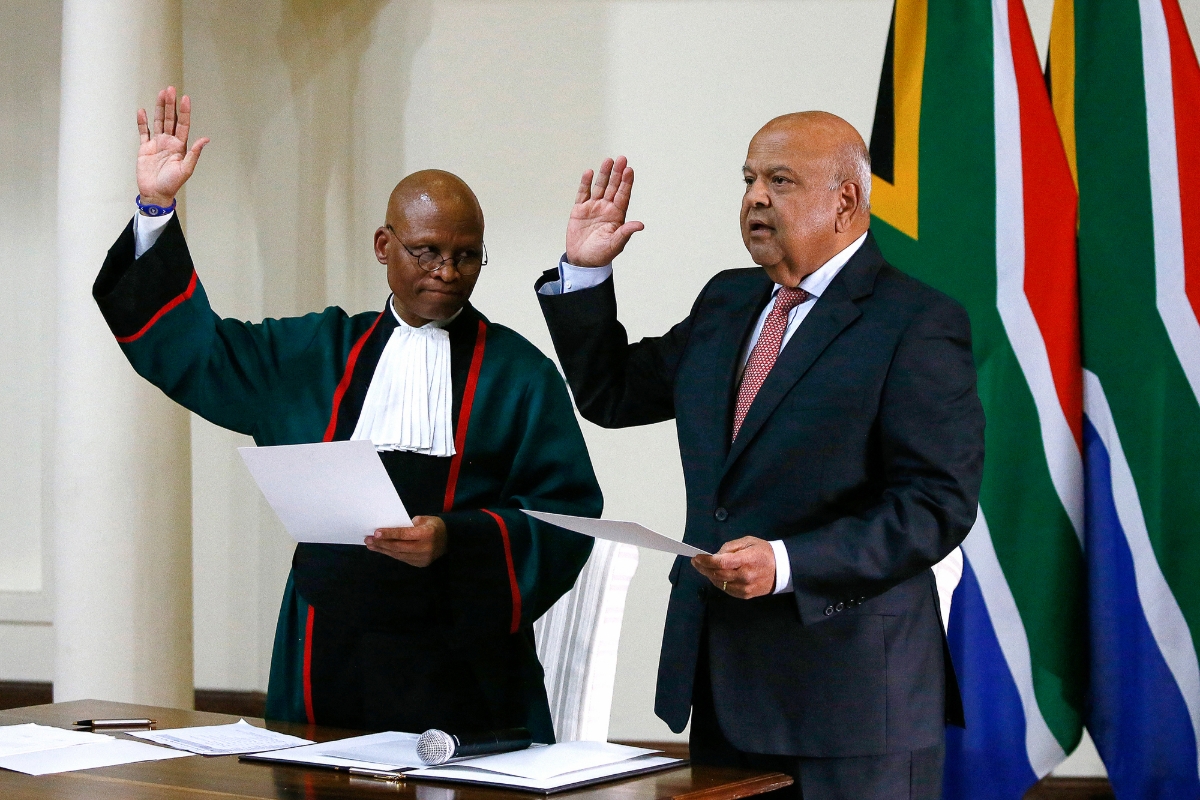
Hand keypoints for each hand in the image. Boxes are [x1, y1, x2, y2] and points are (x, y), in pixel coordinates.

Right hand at [136, 86, 208, 207]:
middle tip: (171, 89)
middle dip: (171, 104)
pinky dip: (142, 122)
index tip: (185, 98)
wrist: (155, 193)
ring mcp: (157, 144)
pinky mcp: (145, 148)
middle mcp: (169, 142)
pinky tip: (143, 110)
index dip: (184, 111)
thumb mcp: (186, 169)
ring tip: (161, 93)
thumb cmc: (172, 184)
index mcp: (180, 146)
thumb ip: (194, 153)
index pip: (183, 124)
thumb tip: (206, 139)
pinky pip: (143, 132)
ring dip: (160, 108)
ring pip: (158, 122)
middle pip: (170, 119)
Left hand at [365, 515, 447, 567]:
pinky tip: (382, 550)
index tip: (375, 533)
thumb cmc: (434, 526)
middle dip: (382, 543)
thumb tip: (390, 530)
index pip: (404, 534)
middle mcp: (425, 548)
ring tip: (371, 545)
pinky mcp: (420, 564)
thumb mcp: (425, 519)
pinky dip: (391, 554)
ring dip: (383, 550)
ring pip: (399, 554)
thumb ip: (409, 524)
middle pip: (399, 546)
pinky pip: (402, 558)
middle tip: (368, 539)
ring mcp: (423, 558)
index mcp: (427, 533)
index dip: (389, 534)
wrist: (449, 539)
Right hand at [565, 156, 644, 266]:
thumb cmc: (601, 254)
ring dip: (603, 174)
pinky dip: (585, 183)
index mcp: (617, 215)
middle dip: (617, 173)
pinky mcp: (580, 210)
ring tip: (608, 161)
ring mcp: (593, 208)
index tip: (629, 170)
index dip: (626, 183)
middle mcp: (606, 208)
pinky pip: (583, 194)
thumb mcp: (615, 244)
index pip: (623, 195)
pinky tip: (589, 173)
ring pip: (599, 187)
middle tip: (621, 159)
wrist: (582, 261)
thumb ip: (625, 232)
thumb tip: (640, 225)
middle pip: (613, 187)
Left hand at [691, 536, 776, 598]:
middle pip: (717, 574)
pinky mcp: (746, 595)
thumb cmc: (764, 552)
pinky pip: (727, 589)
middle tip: (696, 562)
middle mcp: (745, 576)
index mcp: (746, 560)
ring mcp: (745, 588)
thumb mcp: (748, 541)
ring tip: (704, 568)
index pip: (721, 563)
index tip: (696, 557)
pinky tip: (715, 575)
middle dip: (703, 568)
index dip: (706, 561)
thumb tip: (715, 555)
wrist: (782, 569)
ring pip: (720, 583)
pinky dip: (719, 582)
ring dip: (709, 575)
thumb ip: (730, 547)